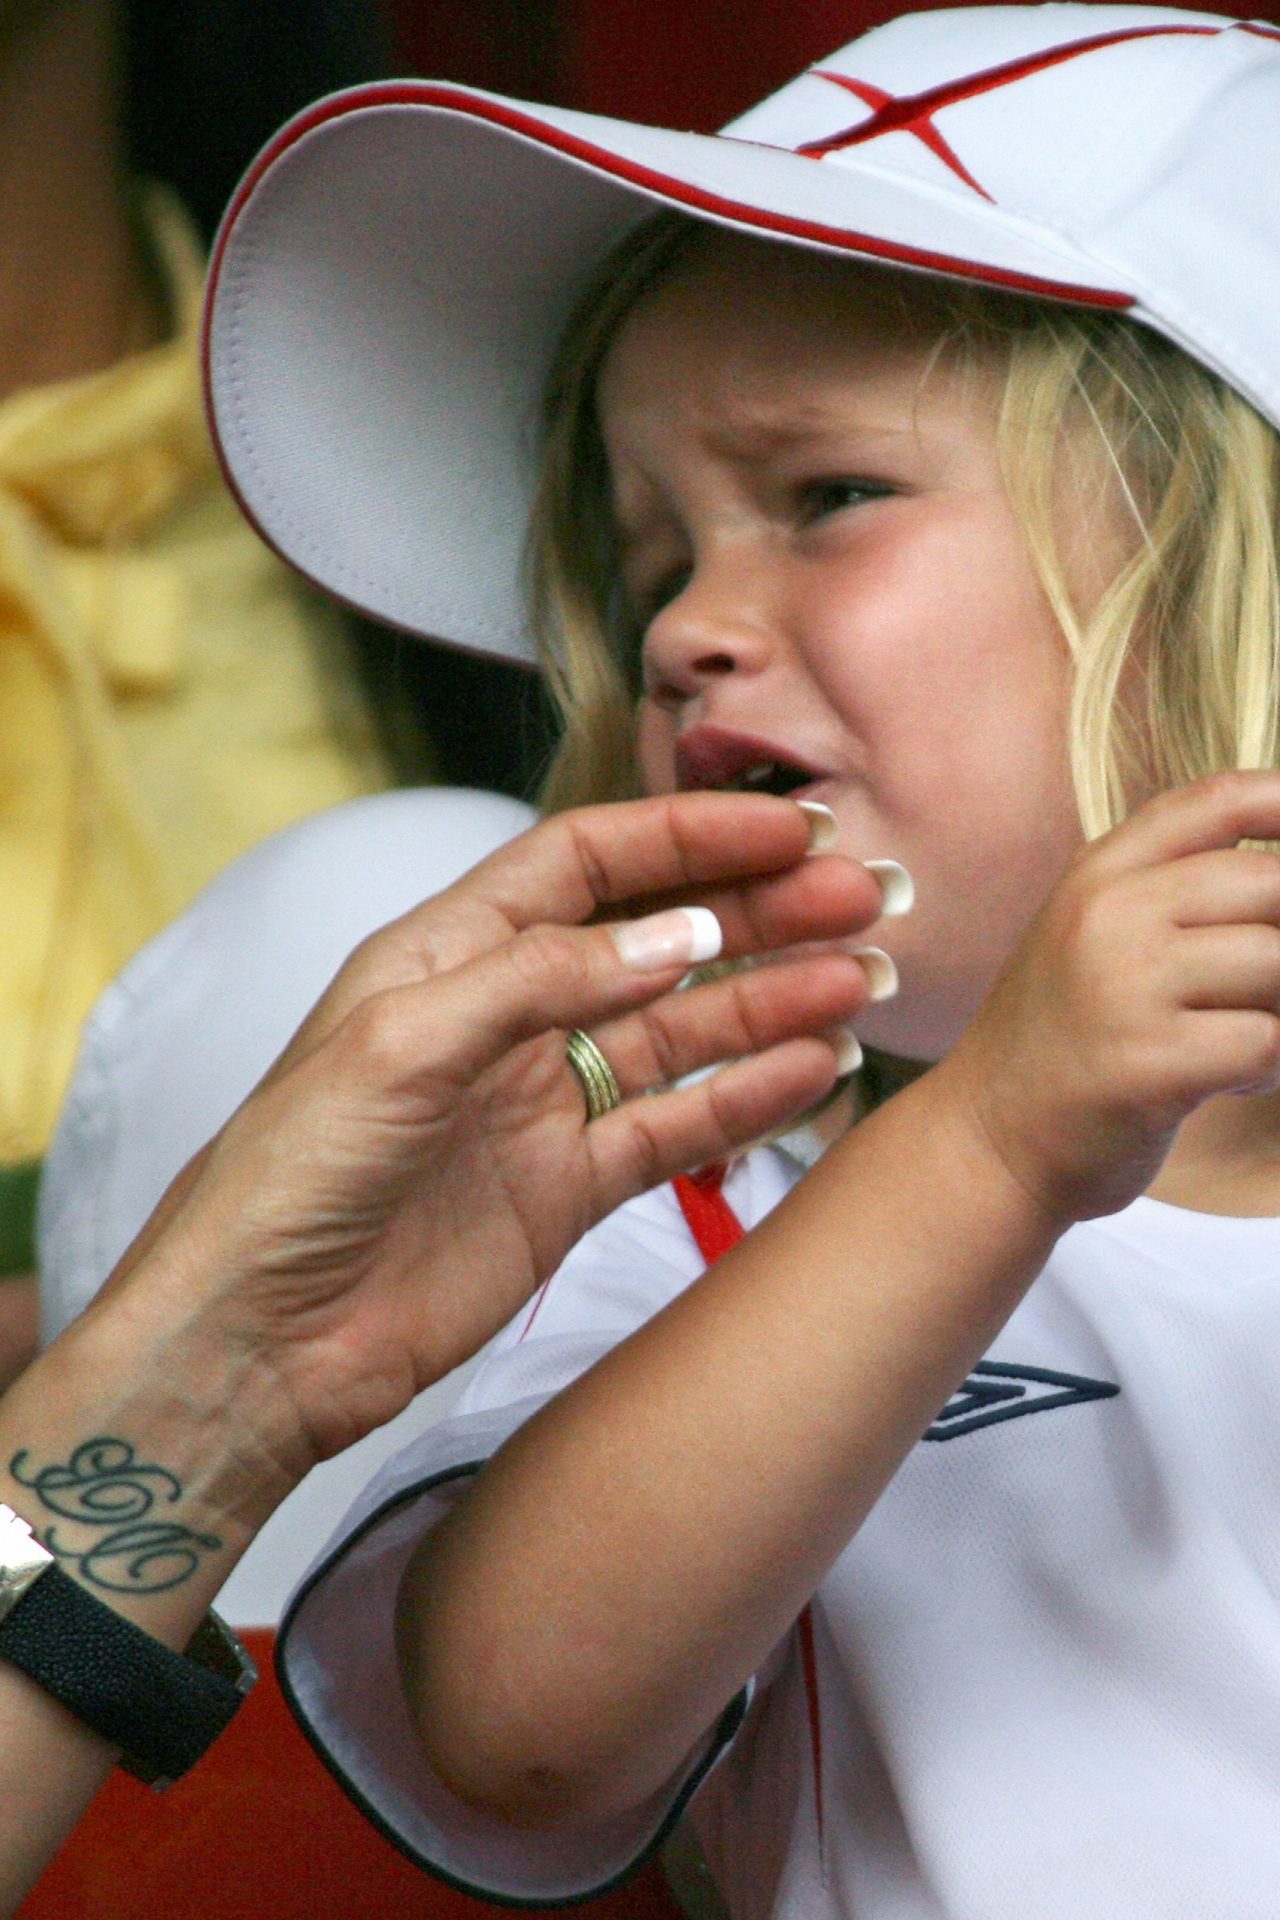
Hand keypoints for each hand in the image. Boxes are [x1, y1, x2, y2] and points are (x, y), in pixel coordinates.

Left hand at [107, 792, 882, 1478]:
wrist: (261, 1339)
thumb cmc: (294, 1171)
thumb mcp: (403, 1042)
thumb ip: (542, 979)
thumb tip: (680, 936)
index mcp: (453, 951)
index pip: (591, 865)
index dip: (692, 839)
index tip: (790, 829)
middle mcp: (510, 1014)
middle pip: (657, 944)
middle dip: (759, 916)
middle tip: (863, 898)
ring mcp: (545, 1103)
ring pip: (683, 1036)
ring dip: (773, 1004)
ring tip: (864, 980)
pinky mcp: (568, 1187)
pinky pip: (676, 1127)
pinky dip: (748, 1100)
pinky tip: (817, 1071)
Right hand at [943, 771, 1279, 1222]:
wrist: (984, 1140)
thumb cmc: (1061, 1041)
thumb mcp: (1093, 937)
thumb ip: (1174, 892)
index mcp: (1098, 874)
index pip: (1219, 801)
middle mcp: (1108, 914)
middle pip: (1270, 883)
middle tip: (1262, 989)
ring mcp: (1123, 985)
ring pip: (1277, 964)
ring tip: (1242, 1039)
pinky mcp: (1148, 1062)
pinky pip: (1266, 1041)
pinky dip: (1267, 1067)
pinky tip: (1229, 1079)